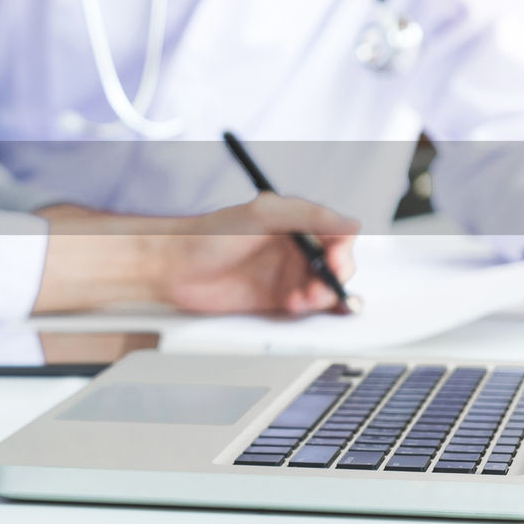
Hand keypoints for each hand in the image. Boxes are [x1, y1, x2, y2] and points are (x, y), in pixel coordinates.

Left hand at [154, 194, 358, 314]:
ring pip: (323, 287)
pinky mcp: (275, 298)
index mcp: (295, 221)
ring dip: (321, 296)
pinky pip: (305, 306)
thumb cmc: (209, 234)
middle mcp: (294, 247)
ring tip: (301, 299)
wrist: (173, 267)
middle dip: (334, 277)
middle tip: (320, 287)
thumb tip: (350, 222)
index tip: (335, 262)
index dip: (343, 249)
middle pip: (336, 264)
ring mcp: (286, 273)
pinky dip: (307, 308)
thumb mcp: (261, 214)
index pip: (337, 233)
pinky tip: (292, 305)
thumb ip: (306, 215)